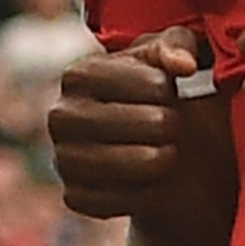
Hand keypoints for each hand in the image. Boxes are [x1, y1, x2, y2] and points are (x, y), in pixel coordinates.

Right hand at [49, 28, 204, 221]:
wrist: (162, 152)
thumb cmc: (168, 93)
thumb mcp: (179, 58)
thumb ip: (181, 45)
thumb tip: (183, 65)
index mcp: (80, 74)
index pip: (144, 82)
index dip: (166, 88)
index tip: (171, 90)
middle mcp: (61, 115)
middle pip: (135, 123)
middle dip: (167, 124)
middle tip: (173, 125)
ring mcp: (63, 158)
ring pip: (123, 164)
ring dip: (159, 160)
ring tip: (169, 152)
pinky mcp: (74, 196)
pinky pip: (116, 200)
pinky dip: (144, 194)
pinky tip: (153, 182)